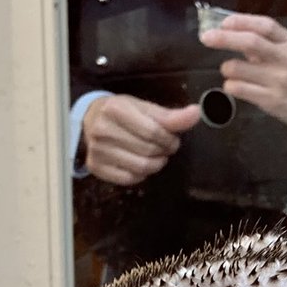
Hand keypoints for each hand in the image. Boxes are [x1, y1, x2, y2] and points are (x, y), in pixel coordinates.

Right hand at [81, 95, 200, 185]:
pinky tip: (139, 163)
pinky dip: (141, 175)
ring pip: (141, 167)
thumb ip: (170, 115)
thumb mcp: (144, 108)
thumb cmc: (122, 113)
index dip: (169, 139)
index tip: (173, 139)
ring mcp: (97, 150)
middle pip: (148, 151)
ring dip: (155, 164)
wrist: (90, 118)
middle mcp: (102, 129)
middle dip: (164, 151)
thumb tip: (196, 113)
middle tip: (165, 147)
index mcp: (115, 109)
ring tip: (155, 156)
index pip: (153, 132)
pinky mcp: (95, 167)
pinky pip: (129, 179)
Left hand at [201, 13, 286, 135]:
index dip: (240, 21)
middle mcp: (283, 59)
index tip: (223, 23)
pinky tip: (233, 86)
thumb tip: (232, 35)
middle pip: (250, 43)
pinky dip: (230, 86)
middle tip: (207, 37)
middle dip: (224, 38)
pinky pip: (240, 89)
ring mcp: (278, 81)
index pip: (263, 25)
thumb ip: (264, 44)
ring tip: (229, 71)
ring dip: (227, 68)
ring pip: (239, 68)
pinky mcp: (271, 100)